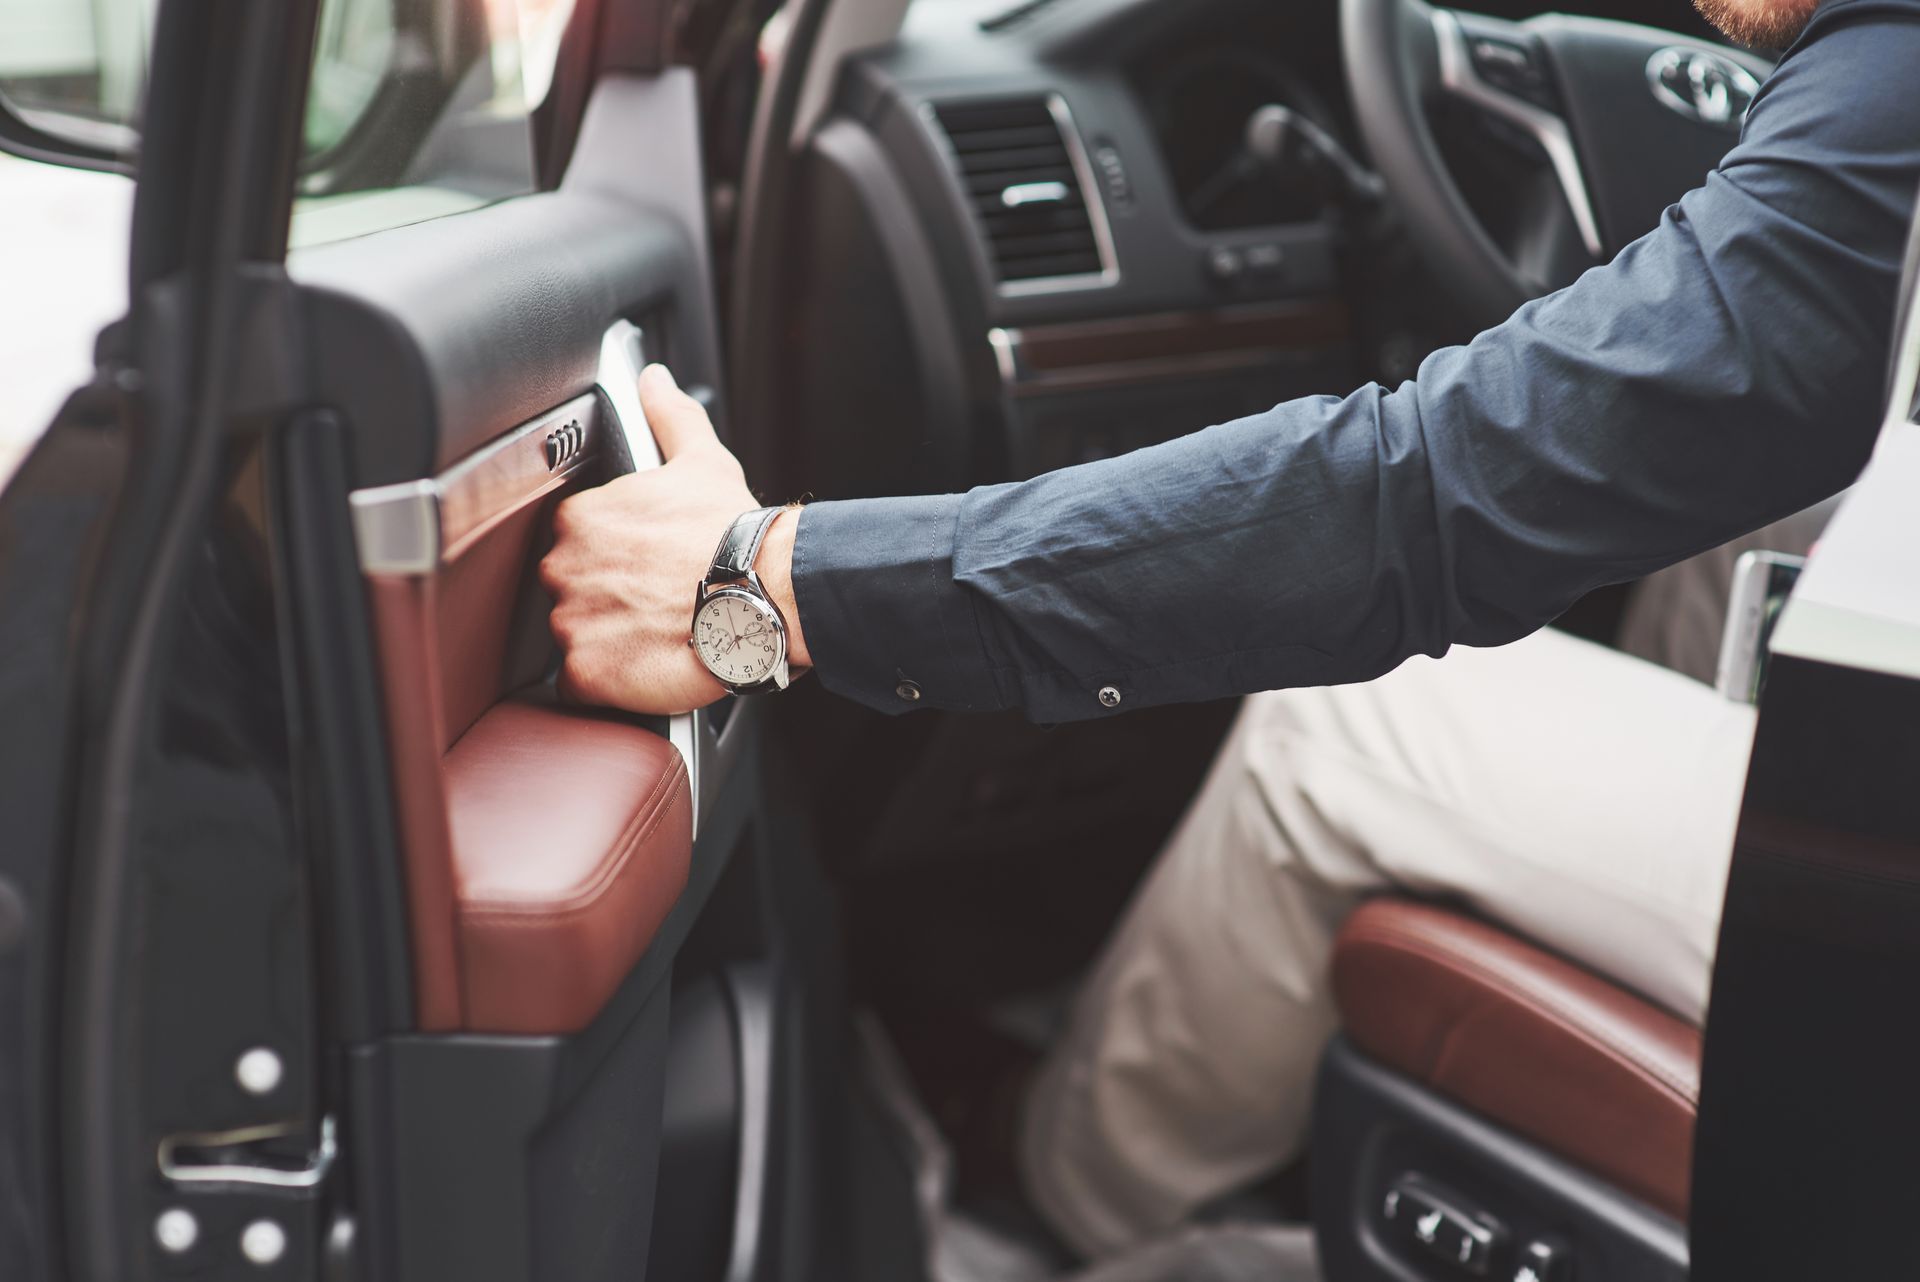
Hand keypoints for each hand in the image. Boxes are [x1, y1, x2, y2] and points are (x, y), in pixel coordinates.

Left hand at [541, 364, 806, 714]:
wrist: (763, 595)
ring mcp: (571, 622)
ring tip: (652, 636)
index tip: (640, 565)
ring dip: (605, 639)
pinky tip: (642, 665)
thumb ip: (668, 417)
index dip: (610, 556)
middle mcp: (564, 567)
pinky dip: (605, 682)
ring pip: (573, 636)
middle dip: (603, 597)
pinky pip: (578, 684)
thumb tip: (654, 381)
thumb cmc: (733, 533)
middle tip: (650, 602)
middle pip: (569, 588)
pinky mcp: (586, 673)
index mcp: (580, 517)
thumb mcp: (700, 460)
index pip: (574, 541)